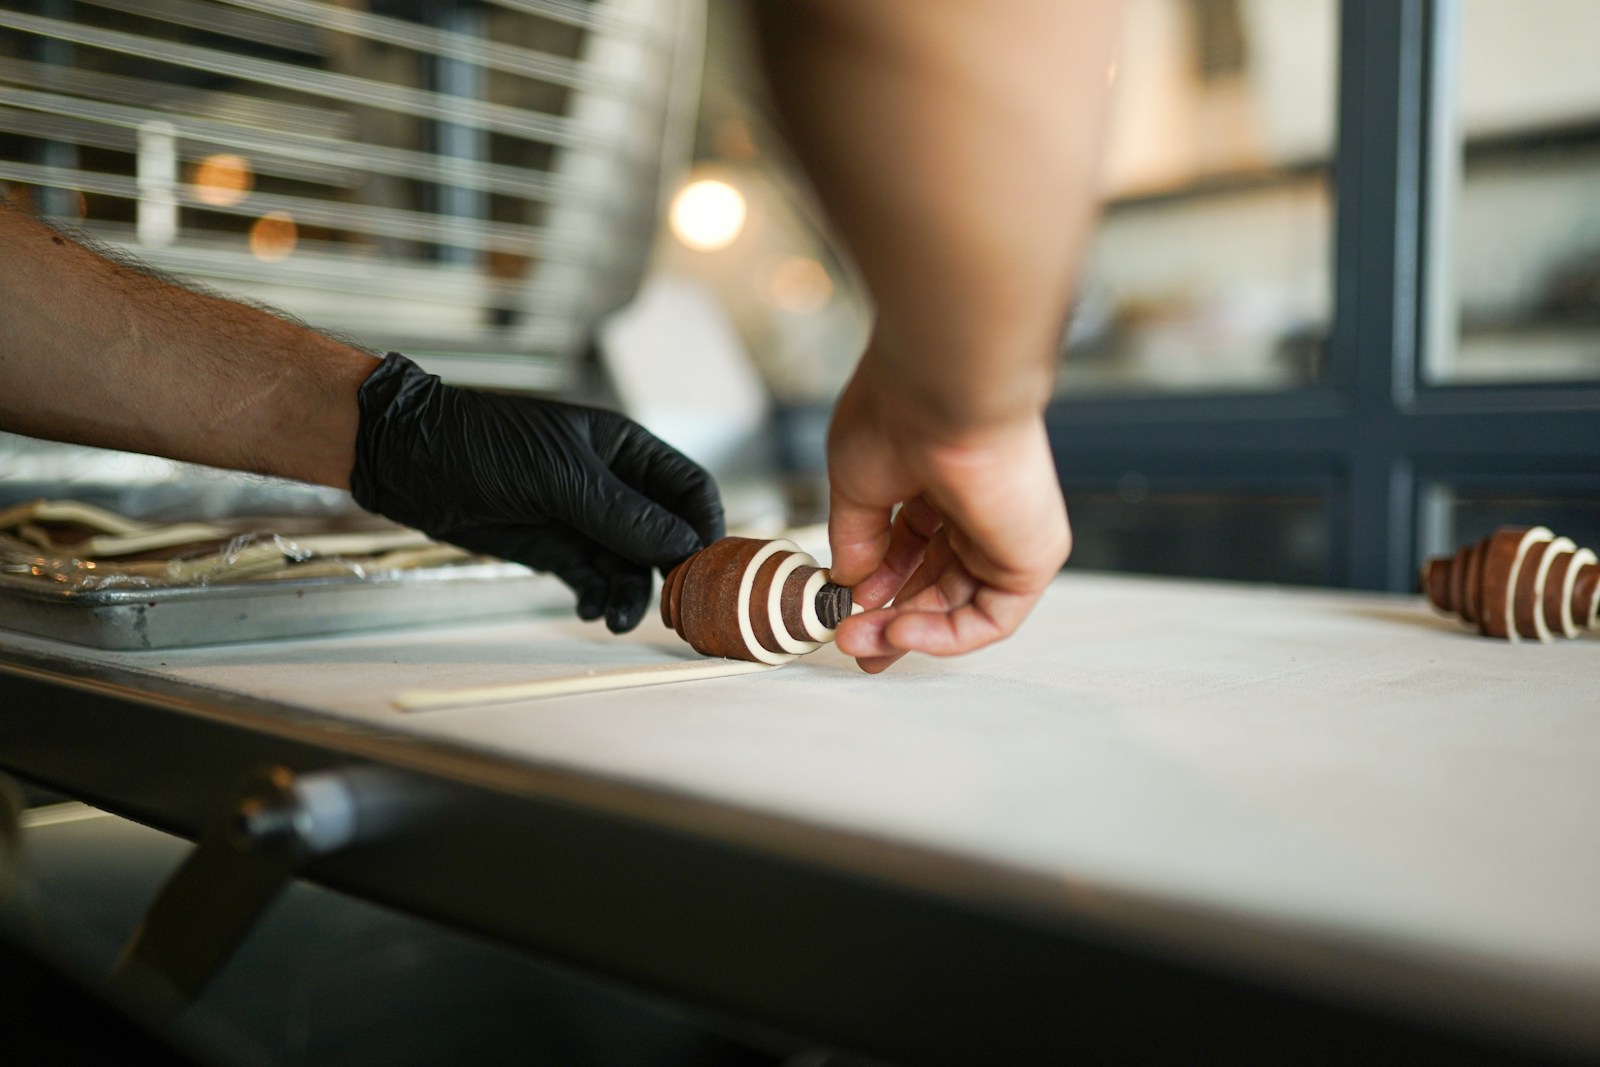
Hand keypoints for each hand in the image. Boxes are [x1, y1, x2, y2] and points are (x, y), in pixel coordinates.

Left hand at [350, 353, 722, 632]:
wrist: (411, 460)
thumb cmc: (488, 445)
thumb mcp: (563, 477)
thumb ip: (624, 515)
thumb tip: (686, 545)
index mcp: (626, 450)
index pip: (688, 489)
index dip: (704, 525)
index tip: (707, 565)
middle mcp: (613, 486)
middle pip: (665, 534)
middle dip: (670, 571)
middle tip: (668, 608)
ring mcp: (584, 520)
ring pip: (630, 566)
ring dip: (631, 594)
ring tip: (617, 619)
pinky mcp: (555, 549)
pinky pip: (594, 580)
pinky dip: (598, 598)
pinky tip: (590, 610)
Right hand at [826, 366, 1070, 672]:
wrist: (943, 391)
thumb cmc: (898, 414)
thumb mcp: (856, 486)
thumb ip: (855, 539)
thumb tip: (847, 583)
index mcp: (939, 482)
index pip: (913, 549)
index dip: (878, 586)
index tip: (843, 612)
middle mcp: (976, 507)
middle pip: (936, 582)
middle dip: (890, 618)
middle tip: (852, 643)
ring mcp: (1007, 532)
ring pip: (959, 604)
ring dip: (906, 629)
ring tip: (861, 639)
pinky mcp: (1032, 555)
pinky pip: (992, 616)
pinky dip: (945, 634)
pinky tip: (901, 630)